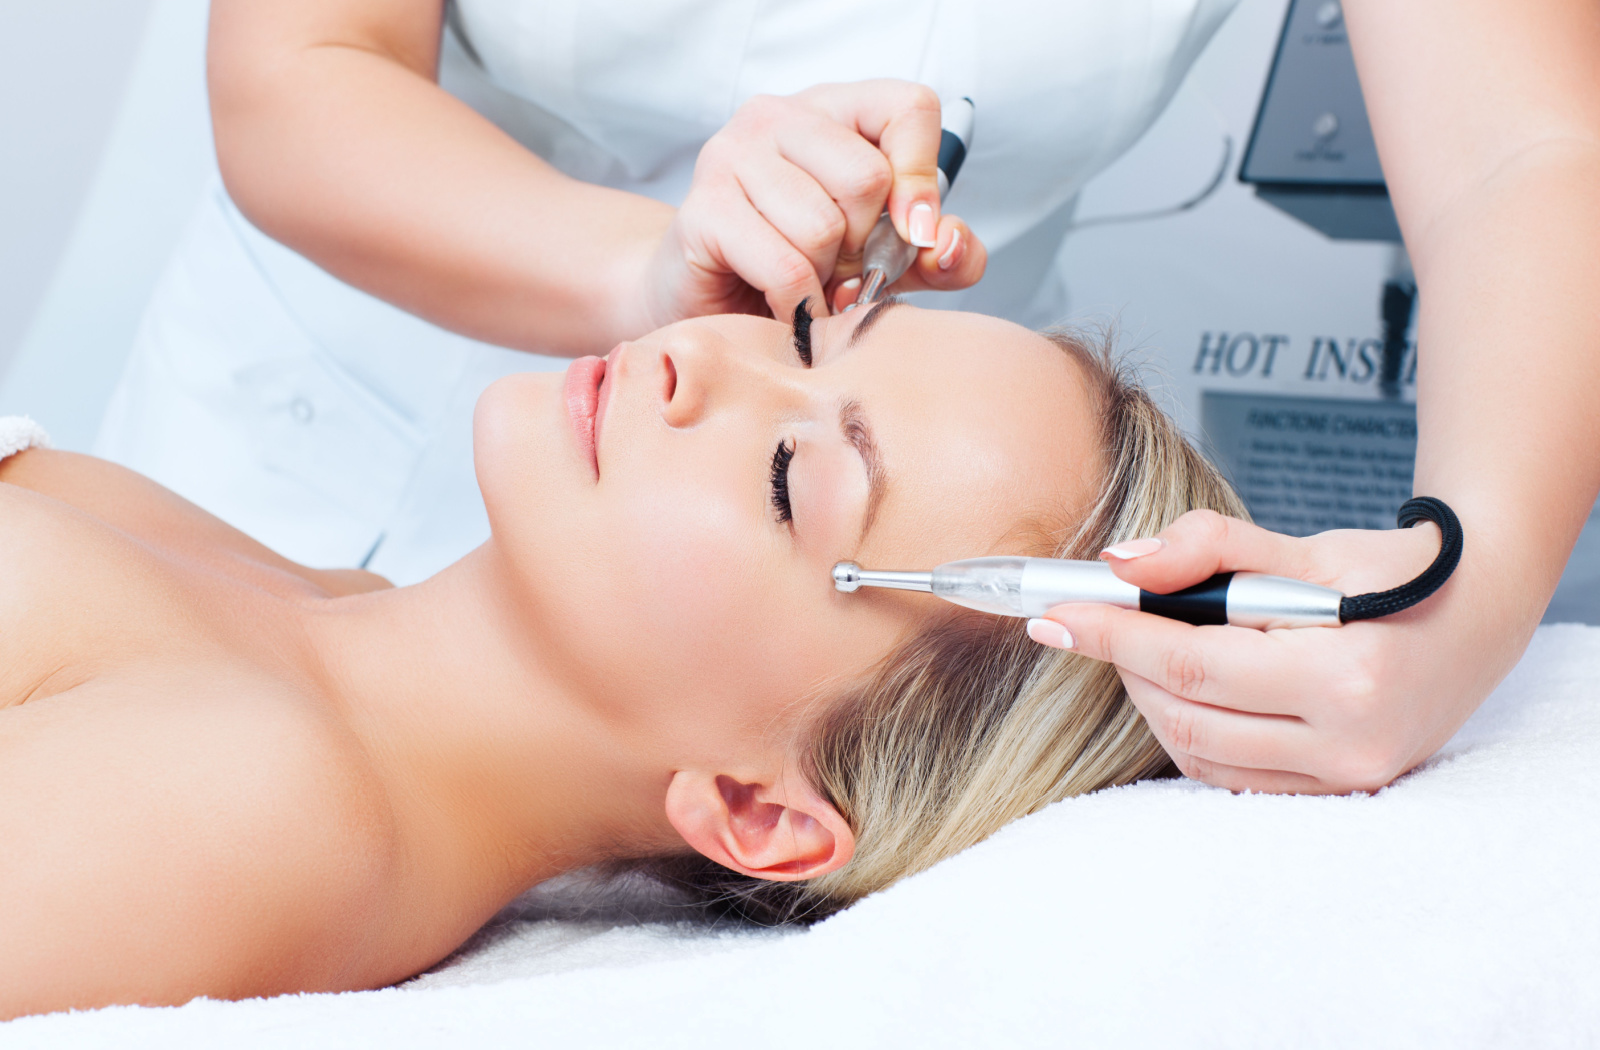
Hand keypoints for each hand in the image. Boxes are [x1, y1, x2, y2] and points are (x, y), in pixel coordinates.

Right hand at [629, 80, 987, 329]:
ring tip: (805, 283)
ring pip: (823, 227)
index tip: (913, 232)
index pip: (909, 107)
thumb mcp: (888, 261)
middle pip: (867, 177)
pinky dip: (798, 303)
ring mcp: (732, 155)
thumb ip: (939, 255)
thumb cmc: (799, 270)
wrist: (705, 303)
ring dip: (824, 279)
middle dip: (864, 245)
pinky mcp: (702, 209)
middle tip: (838, 267)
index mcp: (833, 110)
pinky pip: (785, 267)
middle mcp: (779, 116)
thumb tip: (951, 245)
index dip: (923, 178)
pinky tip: (786, 306)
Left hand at [1025, 510, 1535, 793]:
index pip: (1193, 662)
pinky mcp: (1338, 793)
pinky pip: (1232, 775)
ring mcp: (1347, 778)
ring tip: (1142, 646)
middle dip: (1125, 663)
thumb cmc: (1393, 574)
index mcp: (1346, 676)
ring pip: (1201, 754)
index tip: (1052, 613)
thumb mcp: (1308, 545)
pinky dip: (1190, 732)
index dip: (1112, 635)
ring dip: (1151, 698)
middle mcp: (1350, 743)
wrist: (1478, 616)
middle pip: (1189, 714)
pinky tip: (1182, 688)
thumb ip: (1212, 547)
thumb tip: (1118, 563)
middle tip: (1094, 619)